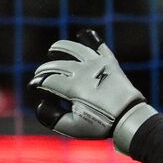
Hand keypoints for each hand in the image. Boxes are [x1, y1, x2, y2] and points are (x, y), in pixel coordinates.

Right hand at [27, 29, 157, 152]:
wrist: (129, 117)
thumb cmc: (100, 125)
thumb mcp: (73, 128)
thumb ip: (53, 118)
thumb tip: (40, 104)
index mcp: (73, 88)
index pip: (49, 80)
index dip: (38, 82)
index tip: (33, 86)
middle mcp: (84, 71)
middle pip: (58, 64)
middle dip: (45, 68)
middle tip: (39, 73)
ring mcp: (97, 64)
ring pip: (76, 49)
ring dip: (62, 47)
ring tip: (53, 49)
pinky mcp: (110, 62)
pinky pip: (99, 45)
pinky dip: (90, 38)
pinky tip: (83, 34)